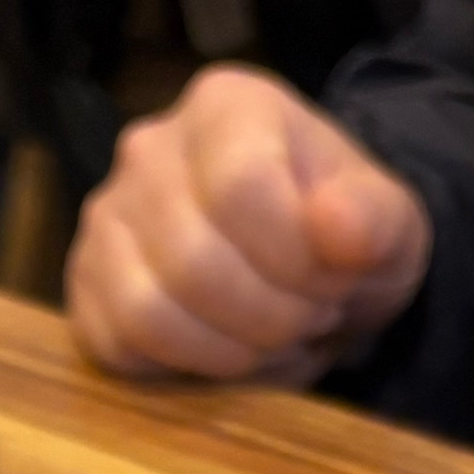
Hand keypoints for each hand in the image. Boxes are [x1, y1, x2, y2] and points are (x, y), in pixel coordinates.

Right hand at [66, 64, 431, 383]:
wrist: (302, 267)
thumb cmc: (339, 239)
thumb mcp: (388, 226)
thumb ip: (374, 219)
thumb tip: (337, 225)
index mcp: (226, 106)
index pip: (243, 188)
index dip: (295, 262)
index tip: (334, 284)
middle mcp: (149, 149)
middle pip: (193, 261)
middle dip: (268, 318)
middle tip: (305, 321)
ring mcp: (106, 218)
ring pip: (147, 311)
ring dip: (225, 352)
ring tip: (268, 339)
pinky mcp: (85, 285)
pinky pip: (117, 345)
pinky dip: (180, 367)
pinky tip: (221, 350)